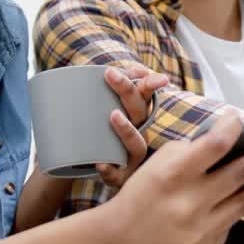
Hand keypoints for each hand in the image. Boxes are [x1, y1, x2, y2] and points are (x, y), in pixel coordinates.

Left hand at [95, 66, 169, 186]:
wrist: (92, 170)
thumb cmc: (101, 135)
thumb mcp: (103, 111)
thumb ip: (104, 90)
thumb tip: (100, 67)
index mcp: (136, 115)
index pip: (145, 93)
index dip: (150, 81)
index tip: (151, 68)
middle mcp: (139, 133)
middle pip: (139, 111)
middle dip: (127, 90)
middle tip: (110, 73)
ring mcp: (131, 157)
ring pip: (136, 145)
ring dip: (126, 129)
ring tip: (113, 115)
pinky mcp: (120, 177)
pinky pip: (117, 175)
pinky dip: (109, 170)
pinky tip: (100, 163)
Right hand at [97, 113, 243, 243]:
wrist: (115, 242)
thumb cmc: (139, 196)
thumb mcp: (155, 166)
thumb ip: (190, 154)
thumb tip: (228, 142)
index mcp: (173, 174)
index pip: (214, 144)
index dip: (233, 128)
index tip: (242, 120)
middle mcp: (189, 202)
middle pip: (242, 173)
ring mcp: (200, 230)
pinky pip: (229, 225)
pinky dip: (237, 211)